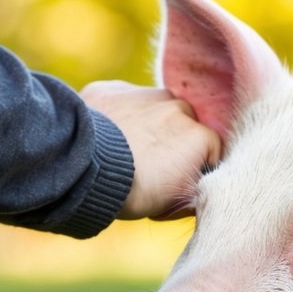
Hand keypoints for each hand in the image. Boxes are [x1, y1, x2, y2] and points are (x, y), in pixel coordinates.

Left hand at [81, 81, 221, 219]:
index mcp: (200, 136)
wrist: (84, 167)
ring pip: (151, 108)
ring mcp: (144, 93)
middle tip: (146, 166)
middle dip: (169, 141)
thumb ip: (194, 189)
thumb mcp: (174, 204)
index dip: (192, 168)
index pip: (208, 151)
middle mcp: (178, 106)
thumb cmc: (133, 190)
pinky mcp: (111, 88)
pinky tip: (103, 137)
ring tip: (122, 151)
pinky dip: (116, 115)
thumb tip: (199, 187)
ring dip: (143, 124)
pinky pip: (119, 101)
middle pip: (181, 124)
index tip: (172, 183)